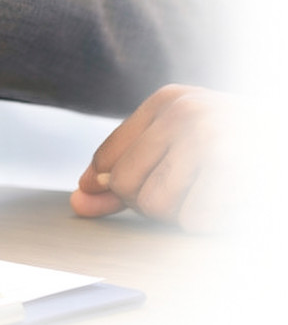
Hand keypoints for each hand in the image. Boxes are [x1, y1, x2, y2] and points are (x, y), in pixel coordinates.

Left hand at [70, 84, 238, 231]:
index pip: (106, 157)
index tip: (145, 190)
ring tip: (213, 194)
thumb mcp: (187, 145)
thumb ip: (128, 170)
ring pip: (154, 205)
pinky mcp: (229, 164)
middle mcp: (182, 111)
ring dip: (182, 214)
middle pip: (123, 183)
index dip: (113, 188)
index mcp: (167, 101)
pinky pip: (192, 219)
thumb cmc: (246, 150)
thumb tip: (78, 200)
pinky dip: (211, 222)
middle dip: (151, 202)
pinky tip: (233, 201)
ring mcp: (205, 134)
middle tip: (190, 193)